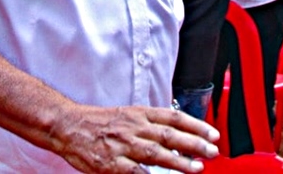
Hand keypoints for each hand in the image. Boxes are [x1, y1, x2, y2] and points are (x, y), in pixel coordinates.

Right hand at [51, 104, 218, 172]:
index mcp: (139, 113)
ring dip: (179, 161)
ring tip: (197, 167)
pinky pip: (135, 171)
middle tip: (213, 150)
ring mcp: (123, 145)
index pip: (174, 117)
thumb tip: (179, 134)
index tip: (212, 133)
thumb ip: (151, 123)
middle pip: (169, 135)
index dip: (195, 125)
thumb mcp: (128, 115)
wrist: (69, 126)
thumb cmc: (99, 122)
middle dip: (194, 143)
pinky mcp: (111, 163)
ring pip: (156, 153)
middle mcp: (134, 127)